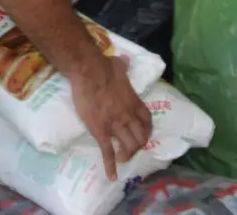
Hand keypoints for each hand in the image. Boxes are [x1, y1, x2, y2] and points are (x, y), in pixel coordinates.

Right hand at [68, 54, 152, 179]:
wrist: (89, 71)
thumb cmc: (103, 66)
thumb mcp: (118, 65)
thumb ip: (123, 66)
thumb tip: (125, 60)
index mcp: (133, 101)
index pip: (147, 120)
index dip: (146, 130)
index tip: (143, 133)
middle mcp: (128, 115)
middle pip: (140, 137)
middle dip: (138, 146)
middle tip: (130, 148)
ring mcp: (116, 124)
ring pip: (129, 147)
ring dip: (127, 155)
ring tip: (122, 159)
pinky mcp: (101, 131)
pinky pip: (108, 152)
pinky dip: (110, 166)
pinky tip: (111, 176)